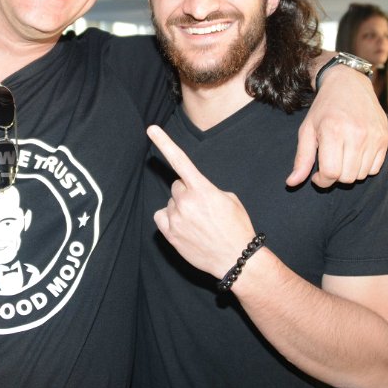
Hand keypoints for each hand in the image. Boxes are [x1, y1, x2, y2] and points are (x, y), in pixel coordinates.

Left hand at [147, 125, 255, 277]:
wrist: (235, 258)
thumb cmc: (236, 227)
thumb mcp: (229, 199)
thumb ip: (207, 189)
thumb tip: (195, 190)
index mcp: (202, 189)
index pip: (180, 160)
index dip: (164, 143)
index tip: (151, 129)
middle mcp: (186, 202)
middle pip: (177, 186)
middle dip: (187, 192)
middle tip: (202, 208)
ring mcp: (176, 218)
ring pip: (171, 203)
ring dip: (180, 208)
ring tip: (197, 223)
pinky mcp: (169, 234)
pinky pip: (161, 216)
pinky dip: (170, 219)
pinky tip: (184, 227)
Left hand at [288, 64, 387, 186]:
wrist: (349, 84)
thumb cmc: (324, 109)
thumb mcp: (307, 130)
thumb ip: (301, 159)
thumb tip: (291, 183)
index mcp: (333, 131)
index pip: (331, 173)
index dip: (321, 180)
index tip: (317, 175)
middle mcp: (356, 134)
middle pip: (346, 177)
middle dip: (334, 176)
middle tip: (329, 163)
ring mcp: (373, 136)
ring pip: (361, 175)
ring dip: (349, 172)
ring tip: (342, 156)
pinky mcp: (385, 138)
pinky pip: (375, 168)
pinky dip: (364, 167)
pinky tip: (355, 154)